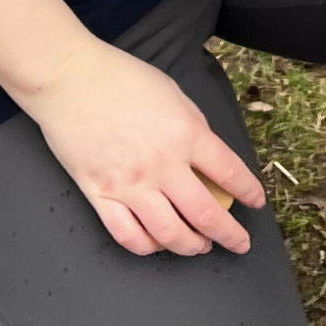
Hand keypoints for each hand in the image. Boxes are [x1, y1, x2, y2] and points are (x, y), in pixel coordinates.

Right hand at [17, 34, 265, 257]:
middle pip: (206, 214)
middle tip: (239, 243)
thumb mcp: (172, 92)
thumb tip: (206, 159)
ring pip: (170, 235)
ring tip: (200, 246)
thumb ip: (193, 126)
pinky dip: (149, 247)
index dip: (248, 191)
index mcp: (185, 134)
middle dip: (229, 235)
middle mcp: (162, 165)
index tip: (256, 202)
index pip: (230, 172)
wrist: (69, 78)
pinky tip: (158, 244)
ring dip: (192, 246)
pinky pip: (129, 236)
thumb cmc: (120, 77)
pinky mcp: (100, 195)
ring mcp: (130, 185)